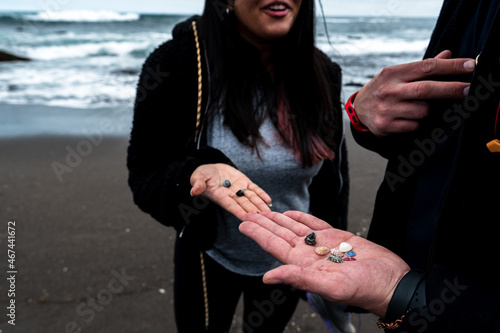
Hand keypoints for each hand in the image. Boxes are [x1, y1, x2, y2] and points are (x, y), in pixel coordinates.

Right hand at [190, 163, 271, 219]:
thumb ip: (198, 184)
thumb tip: (193, 191)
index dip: (239, 212)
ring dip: (260, 205)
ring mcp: (239, 189)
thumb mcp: (198, 177)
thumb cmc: (202, 175)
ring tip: (269, 213)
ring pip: (251, 198)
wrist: (211, 169)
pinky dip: (261, 194)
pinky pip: (255, 189)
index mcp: (220, 197)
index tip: (247, 219)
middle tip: (263, 219)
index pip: (231, 206)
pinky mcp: (244, 182)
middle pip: (244, 205)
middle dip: (253, 212)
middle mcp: (231, 196)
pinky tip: (269, 201)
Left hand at [239, 210, 409, 316]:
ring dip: (278, 219)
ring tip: (263, 211)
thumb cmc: (366, 289)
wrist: (392, 282)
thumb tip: (267, 277)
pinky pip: (314, 224)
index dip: (258, 234)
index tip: (243, 224)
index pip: (275, 246)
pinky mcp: (338, 237)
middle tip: (247, 212)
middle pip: (280, 235)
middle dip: (263, 223)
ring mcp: (323, 245)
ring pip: (294, 228)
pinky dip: (301, 217)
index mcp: (305, 266)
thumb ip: (299, 279)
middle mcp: (310, 254)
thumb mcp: (331, 286)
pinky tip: (290, 213)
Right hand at [354, 50, 474, 135]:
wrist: (357, 110)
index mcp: (392, 73)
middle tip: (469, 89)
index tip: (470, 65)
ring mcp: (386, 109)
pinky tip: (406, 118)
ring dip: (427, 110)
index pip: (426, 67)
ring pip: (423, 111)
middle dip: (451, 89)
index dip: (451, 66)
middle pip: (426, 89)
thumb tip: (448, 54)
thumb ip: (422, 67)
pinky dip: (416, 123)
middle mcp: (388, 90)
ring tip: (416, 107)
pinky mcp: (385, 126)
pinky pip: (414, 125)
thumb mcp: (397, 74)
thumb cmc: (384, 89)